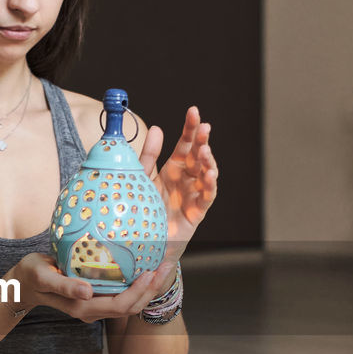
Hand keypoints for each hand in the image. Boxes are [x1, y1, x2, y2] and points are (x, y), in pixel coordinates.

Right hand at [8, 253, 163, 322]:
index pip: (119, 305)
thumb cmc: (31, 276)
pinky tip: (147, 267)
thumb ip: (64, 286)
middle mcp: (93, 310)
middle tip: (168, 265)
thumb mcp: (43, 277)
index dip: (139, 292)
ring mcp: (96, 305)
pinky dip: (138, 284)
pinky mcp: (97, 297)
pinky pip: (123, 294)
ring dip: (149, 287)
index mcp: (83, 308)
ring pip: (130, 303)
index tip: (151, 272)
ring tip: (164, 265)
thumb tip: (87, 292)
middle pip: (131, 306)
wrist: (23, 284)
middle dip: (152, 289)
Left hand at [138, 107, 218, 262]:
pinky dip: (210, 185)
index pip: (186, 143)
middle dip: (202, 140)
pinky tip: (210, 173)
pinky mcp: (196, 212)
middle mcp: (187, 179)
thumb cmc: (144, 208)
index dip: (190, 128)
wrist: (143, 242)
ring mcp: (193, 194)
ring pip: (206, 173)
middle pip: (199, 155)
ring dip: (208, 161)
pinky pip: (207, 196)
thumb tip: (157, 128)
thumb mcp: (142, 178)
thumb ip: (149, 155)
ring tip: (205, 150)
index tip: (194, 111)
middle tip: (204, 127)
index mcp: (174, 168)